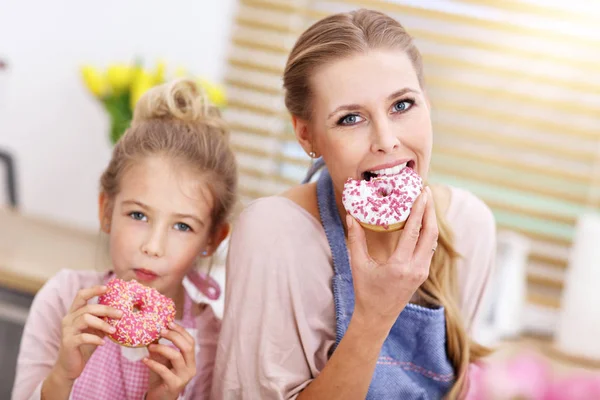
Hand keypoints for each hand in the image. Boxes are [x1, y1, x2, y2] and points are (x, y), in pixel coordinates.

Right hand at [54, 285, 122, 381]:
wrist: (70, 366)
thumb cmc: (85, 345)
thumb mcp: (96, 330)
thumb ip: (103, 320)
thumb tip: (121, 312)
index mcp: (74, 313)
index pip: (81, 296)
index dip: (93, 290)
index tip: (108, 288)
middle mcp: (68, 319)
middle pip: (88, 308)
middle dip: (106, 310)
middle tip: (121, 314)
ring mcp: (67, 331)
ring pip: (85, 319)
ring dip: (102, 324)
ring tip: (114, 330)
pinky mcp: (68, 343)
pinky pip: (83, 337)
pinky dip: (95, 339)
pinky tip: (103, 343)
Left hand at [144, 322, 196, 399]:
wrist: (159, 398)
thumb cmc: (161, 377)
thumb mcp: (163, 360)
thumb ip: (161, 348)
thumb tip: (152, 331)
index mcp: (191, 360)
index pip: (191, 341)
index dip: (181, 331)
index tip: (169, 323)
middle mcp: (191, 368)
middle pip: (187, 346)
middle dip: (174, 336)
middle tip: (161, 331)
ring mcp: (184, 377)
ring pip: (176, 356)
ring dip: (162, 348)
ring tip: (150, 346)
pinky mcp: (174, 384)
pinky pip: (163, 370)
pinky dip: (153, 363)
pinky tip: (144, 360)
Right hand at [346, 186, 437, 328]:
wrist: (377, 317)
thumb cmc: (366, 292)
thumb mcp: (358, 265)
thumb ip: (356, 239)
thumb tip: (352, 216)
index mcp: (400, 266)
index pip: (413, 233)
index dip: (419, 211)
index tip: (422, 194)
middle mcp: (416, 268)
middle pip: (431, 234)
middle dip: (430, 211)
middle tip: (426, 191)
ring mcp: (422, 272)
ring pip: (432, 241)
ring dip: (431, 220)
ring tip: (426, 202)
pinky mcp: (422, 273)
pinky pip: (428, 248)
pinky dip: (427, 232)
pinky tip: (423, 221)